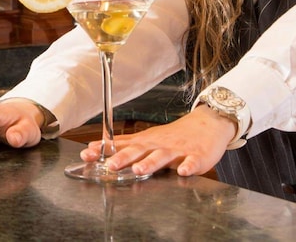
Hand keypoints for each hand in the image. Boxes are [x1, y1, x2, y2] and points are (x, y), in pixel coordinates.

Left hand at [79, 106, 235, 177]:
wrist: (208, 124)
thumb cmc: (174, 136)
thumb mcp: (148, 138)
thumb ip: (125, 146)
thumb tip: (96, 148)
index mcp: (146, 142)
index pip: (121, 145)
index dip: (104, 150)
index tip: (87, 154)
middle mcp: (158, 145)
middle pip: (139, 150)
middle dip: (124, 158)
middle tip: (110, 165)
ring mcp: (178, 150)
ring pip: (162, 157)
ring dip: (150, 162)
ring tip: (140, 169)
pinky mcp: (197, 156)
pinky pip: (192, 162)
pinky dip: (188, 166)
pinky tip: (183, 172)